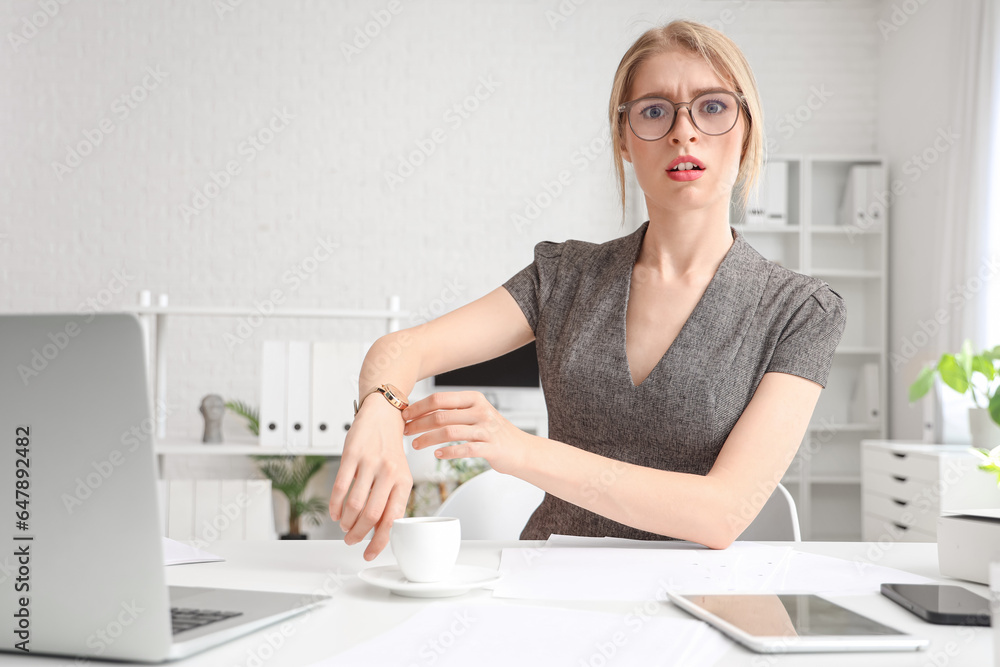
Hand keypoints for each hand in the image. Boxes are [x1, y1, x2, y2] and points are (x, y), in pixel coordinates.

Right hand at [329, 397, 411, 560]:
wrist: (384, 416)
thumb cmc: (390, 450)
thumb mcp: (399, 475)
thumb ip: (391, 501)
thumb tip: (378, 532)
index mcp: (404, 481)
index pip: (393, 519)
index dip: (379, 541)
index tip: (369, 553)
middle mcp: (389, 472)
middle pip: (371, 515)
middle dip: (358, 535)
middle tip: (351, 540)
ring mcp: (370, 463)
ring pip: (354, 504)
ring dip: (346, 522)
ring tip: (344, 526)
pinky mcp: (352, 454)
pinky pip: (340, 487)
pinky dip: (335, 505)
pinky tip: (335, 512)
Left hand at [402, 391, 532, 474]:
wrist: (521, 449)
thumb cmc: (493, 432)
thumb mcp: (476, 413)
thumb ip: (454, 410)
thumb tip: (420, 411)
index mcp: (474, 399)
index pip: (440, 399)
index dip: (419, 407)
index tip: (405, 415)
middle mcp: (480, 411)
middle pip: (441, 415)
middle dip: (418, 424)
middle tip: (405, 431)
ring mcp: (486, 430)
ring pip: (449, 432)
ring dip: (427, 439)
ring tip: (416, 445)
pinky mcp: (490, 448)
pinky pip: (464, 449)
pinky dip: (447, 452)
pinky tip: (437, 455)